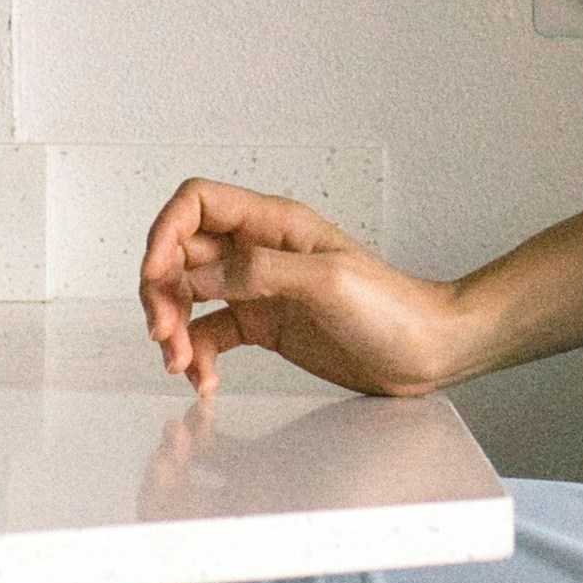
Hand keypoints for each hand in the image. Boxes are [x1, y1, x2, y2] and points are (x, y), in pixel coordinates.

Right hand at [137, 179, 471, 408]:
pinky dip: (198, 355)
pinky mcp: (263, 325)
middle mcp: (259, 250)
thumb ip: (259, 273)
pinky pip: (211, 334)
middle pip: (181, 253)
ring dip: (174, 329)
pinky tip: (206, 379)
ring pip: (189, 296)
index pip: (197, 204)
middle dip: (162, 293)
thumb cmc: (394, 308)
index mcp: (274, 223)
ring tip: (182, 365)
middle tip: (164, 334)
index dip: (164, 233)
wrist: (427, 350)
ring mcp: (259, 289)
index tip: (155, 276)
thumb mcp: (328, 282)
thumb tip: (196, 275)